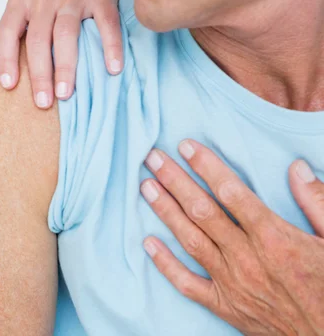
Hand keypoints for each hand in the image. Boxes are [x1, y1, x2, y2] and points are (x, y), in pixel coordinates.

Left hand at [0, 0, 125, 108]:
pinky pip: (105, 24)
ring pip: (65, 34)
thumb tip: (16, 81)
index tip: (9, 87)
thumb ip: (25, 32)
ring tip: (65, 94)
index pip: (7, 32)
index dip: (6, 60)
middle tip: (42, 103)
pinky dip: (109, 47)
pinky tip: (112, 69)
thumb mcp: (34, 4)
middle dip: (39, 74)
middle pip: (37, 39)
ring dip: (65, 67)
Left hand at [141, 140, 323, 335]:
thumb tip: (296, 167)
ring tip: (145, 187)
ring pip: (190, 240)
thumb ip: (317, 202)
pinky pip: (187, 284)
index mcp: (276, 238)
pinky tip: (148, 243)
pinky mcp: (224, 306)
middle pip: (202, 211)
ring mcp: (232, 283)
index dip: (206, 166)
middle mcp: (247, 258)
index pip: (232, 193)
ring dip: (165, 211)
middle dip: (175, 181)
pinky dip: (165, 264)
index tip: (187, 146)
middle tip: (153, 158)